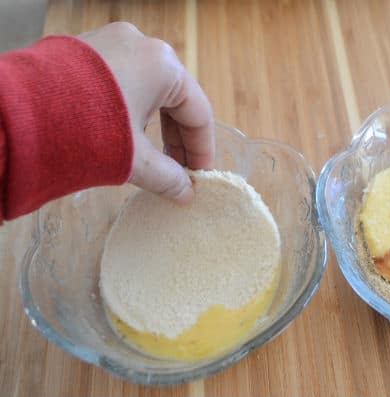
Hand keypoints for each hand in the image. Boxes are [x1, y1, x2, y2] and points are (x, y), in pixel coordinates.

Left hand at [79, 22, 213, 203]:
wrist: (14, 116)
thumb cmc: (84, 132)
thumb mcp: (134, 160)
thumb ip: (168, 177)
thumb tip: (185, 193)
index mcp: (164, 65)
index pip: (198, 113)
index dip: (202, 150)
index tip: (200, 176)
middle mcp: (141, 44)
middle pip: (175, 98)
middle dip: (178, 139)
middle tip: (180, 171)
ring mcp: (111, 41)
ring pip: (149, 89)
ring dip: (156, 126)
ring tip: (155, 158)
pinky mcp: (86, 49)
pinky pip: (123, 80)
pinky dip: (132, 109)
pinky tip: (127, 135)